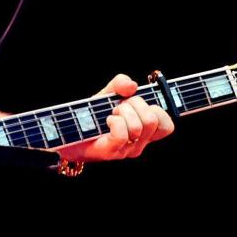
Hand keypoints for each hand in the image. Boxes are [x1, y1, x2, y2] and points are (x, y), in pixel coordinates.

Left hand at [58, 74, 174, 162]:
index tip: (139, 103)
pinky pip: (122, 134)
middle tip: (119, 106)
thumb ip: (121, 84)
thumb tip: (132, 85)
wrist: (69, 131)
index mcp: (144, 131)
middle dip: (135, 104)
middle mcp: (139, 143)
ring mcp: (126, 149)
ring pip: (138, 126)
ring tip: (110, 114)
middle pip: (153, 120)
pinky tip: (107, 120)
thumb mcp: (109, 94)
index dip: (158, 109)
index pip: (167, 125)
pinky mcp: (111, 152)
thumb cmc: (92, 115)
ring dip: (122, 112)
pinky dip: (114, 121)